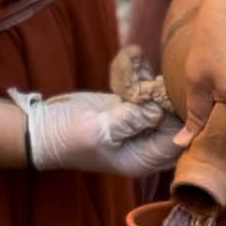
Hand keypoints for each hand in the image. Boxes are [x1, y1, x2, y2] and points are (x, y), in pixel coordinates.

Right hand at [12, 90, 182, 176]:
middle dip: (174, 102)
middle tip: (164, 81)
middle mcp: (145, 145)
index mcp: (143, 160)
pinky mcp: (128, 109)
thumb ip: (130, 121)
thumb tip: (159, 109)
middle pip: (176, 125)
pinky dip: (146, 80)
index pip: (178, 143)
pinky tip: (138, 65)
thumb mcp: (98, 130)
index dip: (183, 121)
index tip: (174, 97)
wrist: (43, 128)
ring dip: (159, 88)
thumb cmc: (67, 137)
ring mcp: (138, 126)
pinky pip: (147, 95)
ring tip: (146, 74)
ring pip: (165, 107)